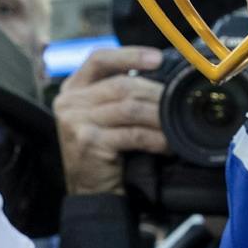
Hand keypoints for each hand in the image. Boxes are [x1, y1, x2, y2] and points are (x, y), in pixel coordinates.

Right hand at [52, 46, 168, 194]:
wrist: (89, 192)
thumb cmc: (102, 152)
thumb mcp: (100, 116)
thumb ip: (115, 94)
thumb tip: (158, 74)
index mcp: (72, 89)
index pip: (98, 59)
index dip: (129, 55)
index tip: (157, 58)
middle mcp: (69, 102)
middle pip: (121, 85)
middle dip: (155, 93)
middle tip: (179, 102)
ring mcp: (76, 121)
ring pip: (129, 108)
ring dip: (159, 116)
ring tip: (176, 125)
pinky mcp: (89, 142)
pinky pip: (133, 134)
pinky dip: (156, 138)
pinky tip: (168, 145)